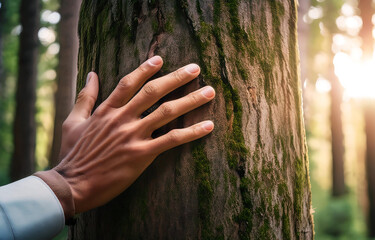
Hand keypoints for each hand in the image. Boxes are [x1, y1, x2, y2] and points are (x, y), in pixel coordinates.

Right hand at [54, 56, 214, 212]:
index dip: (145, 69)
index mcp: (106, 110)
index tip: (160, 59)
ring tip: (209, 92)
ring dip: (190, 100)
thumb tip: (92, 73)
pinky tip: (208, 126)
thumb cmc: (72, 155)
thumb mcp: (73, 121)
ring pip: (166, 112)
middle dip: (176, 78)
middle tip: (195, 68)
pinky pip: (171, 140)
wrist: (71, 185)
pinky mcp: (141, 155)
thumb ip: (85, 97)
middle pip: (153, 92)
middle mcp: (122, 118)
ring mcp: (133, 136)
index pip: (129, 83)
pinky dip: (191, 132)